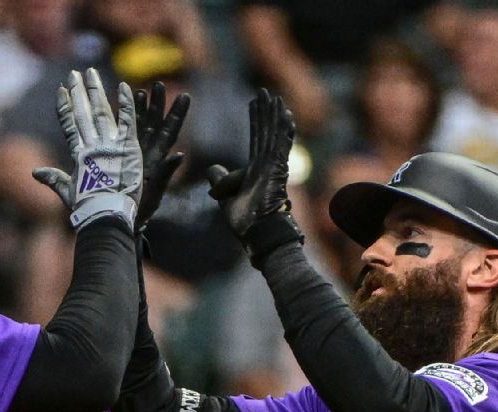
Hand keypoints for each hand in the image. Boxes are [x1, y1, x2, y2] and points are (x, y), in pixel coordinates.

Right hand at [32, 69, 141, 230]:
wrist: (107, 215)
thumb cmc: (88, 209)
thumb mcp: (68, 193)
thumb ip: (54, 179)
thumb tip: (35, 172)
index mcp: (79, 155)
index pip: (69, 125)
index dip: (65, 107)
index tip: (61, 91)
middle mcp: (92, 145)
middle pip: (83, 113)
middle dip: (78, 92)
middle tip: (74, 73)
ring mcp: (110, 145)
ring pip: (102, 112)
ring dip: (96, 90)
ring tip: (91, 72)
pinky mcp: (129, 148)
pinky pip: (128, 121)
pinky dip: (127, 104)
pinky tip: (125, 87)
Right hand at [134, 82, 190, 231]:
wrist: (120, 216)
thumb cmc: (140, 207)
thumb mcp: (156, 191)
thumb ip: (166, 172)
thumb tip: (180, 155)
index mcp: (159, 158)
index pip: (171, 131)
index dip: (177, 114)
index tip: (185, 96)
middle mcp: (148, 151)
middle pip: (155, 122)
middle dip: (158, 103)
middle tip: (159, 83)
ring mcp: (134, 150)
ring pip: (139, 124)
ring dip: (141, 107)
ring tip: (142, 90)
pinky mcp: (121, 153)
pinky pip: (123, 132)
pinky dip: (123, 118)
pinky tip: (121, 103)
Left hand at [206, 88, 294, 238]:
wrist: (256, 233)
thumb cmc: (244, 221)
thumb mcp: (225, 196)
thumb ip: (220, 180)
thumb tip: (211, 169)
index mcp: (257, 169)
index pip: (257, 138)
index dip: (255, 120)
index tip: (253, 103)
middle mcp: (268, 165)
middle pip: (266, 131)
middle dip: (265, 111)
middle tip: (264, 91)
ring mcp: (275, 166)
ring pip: (274, 134)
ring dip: (273, 114)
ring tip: (273, 95)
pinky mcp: (278, 169)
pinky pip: (282, 145)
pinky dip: (284, 129)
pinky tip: (286, 112)